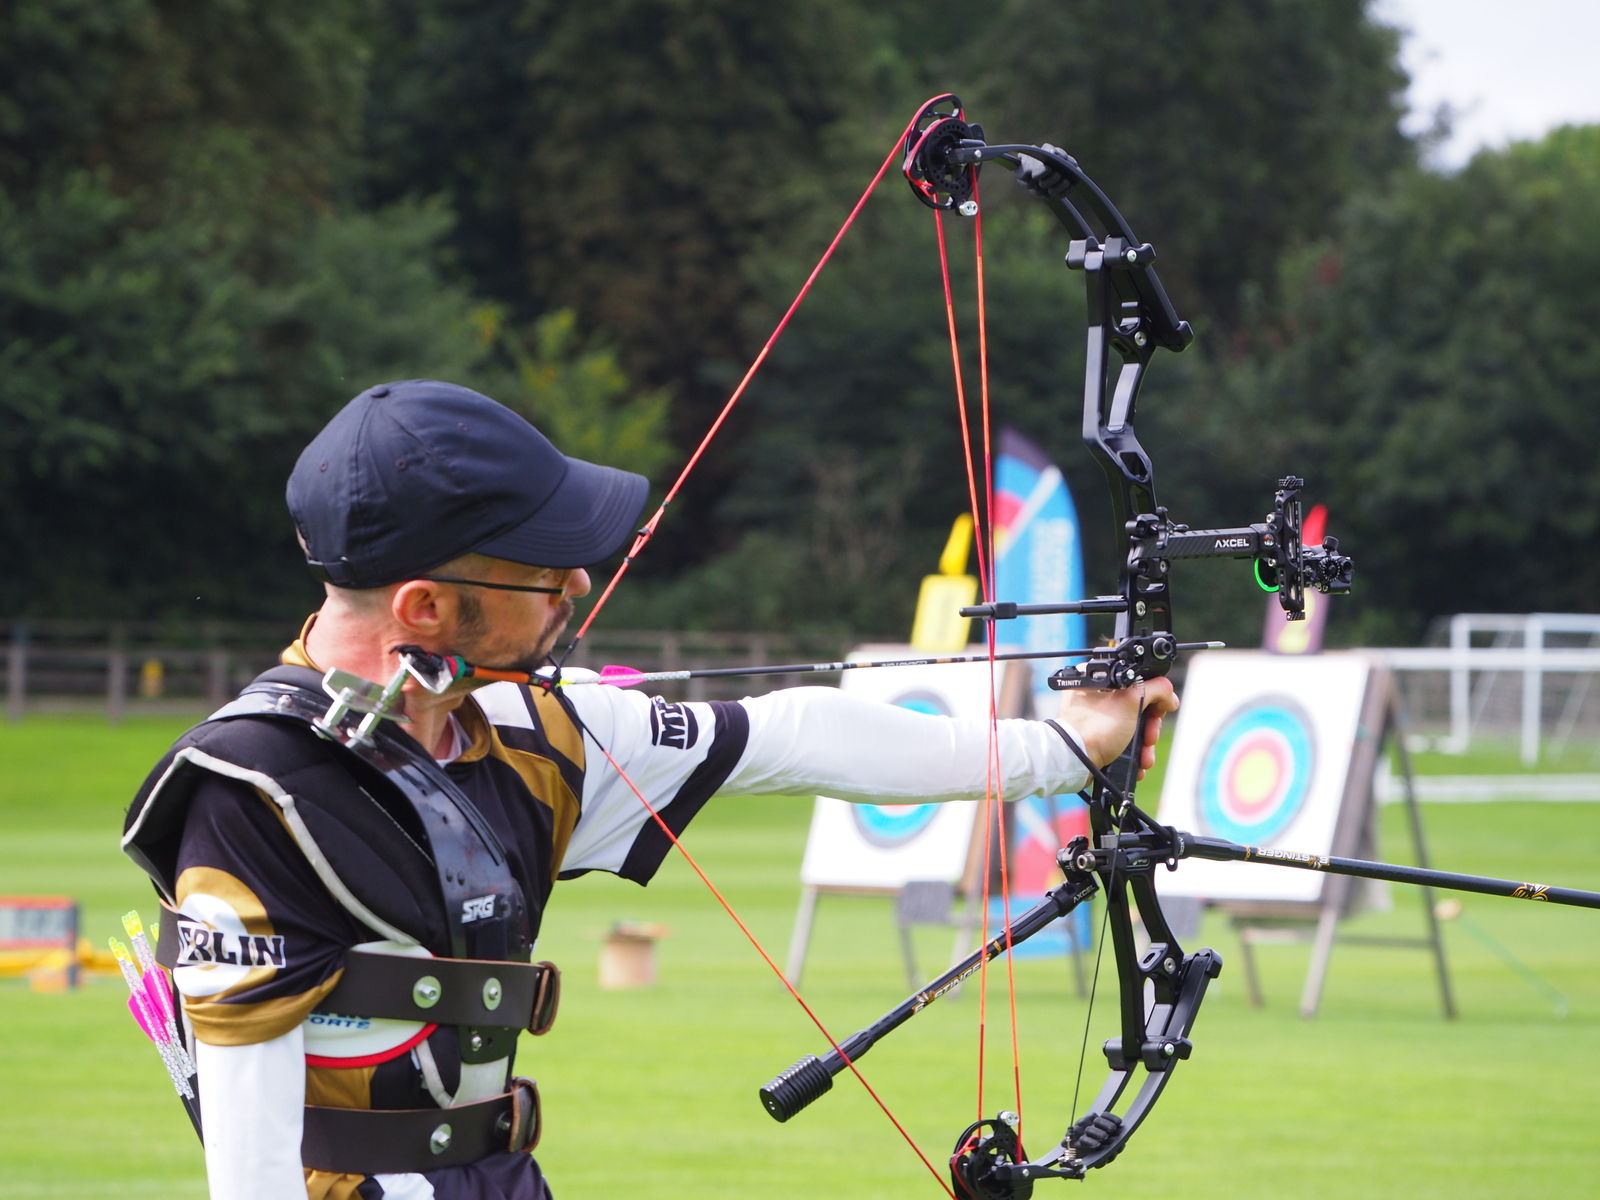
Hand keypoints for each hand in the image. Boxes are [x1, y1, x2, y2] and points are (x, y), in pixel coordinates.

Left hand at [1057, 676, 1178, 777]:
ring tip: (1144, 756)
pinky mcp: (1097, 738)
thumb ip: (1156, 690)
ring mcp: (1096, 719)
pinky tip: (1137, 762)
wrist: (1074, 761)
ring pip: (1132, 728)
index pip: (1137, 682)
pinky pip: (1122, 742)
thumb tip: (1170, 695)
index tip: (1159, 710)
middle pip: (1138, 708)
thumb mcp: (1131, 700)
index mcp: (1100, 680)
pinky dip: (1132, 753)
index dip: (1154, 697)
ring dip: (1145, 745)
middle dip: (1150, 728)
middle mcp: (1096, 697)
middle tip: (1150, 737)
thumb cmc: (1094, 728)